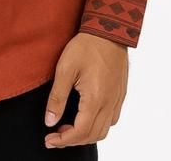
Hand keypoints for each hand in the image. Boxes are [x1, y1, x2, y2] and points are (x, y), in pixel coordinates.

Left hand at [44, 32, 127, 147]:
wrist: (108, 31)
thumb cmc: (86, 46)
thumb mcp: (65, 69)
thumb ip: (57, 97)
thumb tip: (50, 121)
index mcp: (95, 99)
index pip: (80, 132)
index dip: (63, 140)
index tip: (49, 140)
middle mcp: (110, 103)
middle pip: (93, 135)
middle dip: (73, 140)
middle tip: (55, 135)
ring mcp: (117, 99)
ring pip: (104, 130)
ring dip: (86, 135)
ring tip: (68, 127)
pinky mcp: (120, 94)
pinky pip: (111, 119)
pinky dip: (97, 125)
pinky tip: (85, 117)